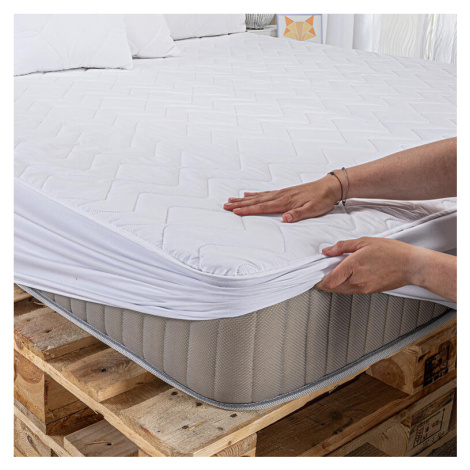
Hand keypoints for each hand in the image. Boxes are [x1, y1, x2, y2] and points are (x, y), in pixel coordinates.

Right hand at [223, 175, 340, 222]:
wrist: (329, 187)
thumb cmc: (321, 200)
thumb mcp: (313, 210)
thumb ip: (298, 214)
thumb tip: (285, 218)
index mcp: (285, 202)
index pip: (262, 207)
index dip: (247, 209)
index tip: (235, 211)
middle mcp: (280, 196)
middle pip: (255, 201)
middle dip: (239, 204)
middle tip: (225, 205)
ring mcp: (280, 193)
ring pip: (258, 196)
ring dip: (243, 199)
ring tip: (231, 199)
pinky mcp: (283, 192)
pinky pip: (265, 193)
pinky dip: (254, 194)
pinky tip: (248, 194)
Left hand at [316, 237, 422, 294]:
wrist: (412, 265)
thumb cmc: (391, 251)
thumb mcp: (364, 242)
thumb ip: (342, 247)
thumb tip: (327, 251)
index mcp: (353, 266)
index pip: (329, 280)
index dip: (319, 280)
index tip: (315, 276)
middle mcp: (356, 280)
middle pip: (332, 287)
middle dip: (325, 282)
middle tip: (322, 274)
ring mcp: (363, 288)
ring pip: (341, 291)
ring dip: (334, 285)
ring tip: (334, 274)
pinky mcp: (369, 291)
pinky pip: (351, 291)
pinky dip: (344, 286)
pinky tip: (347, 277)